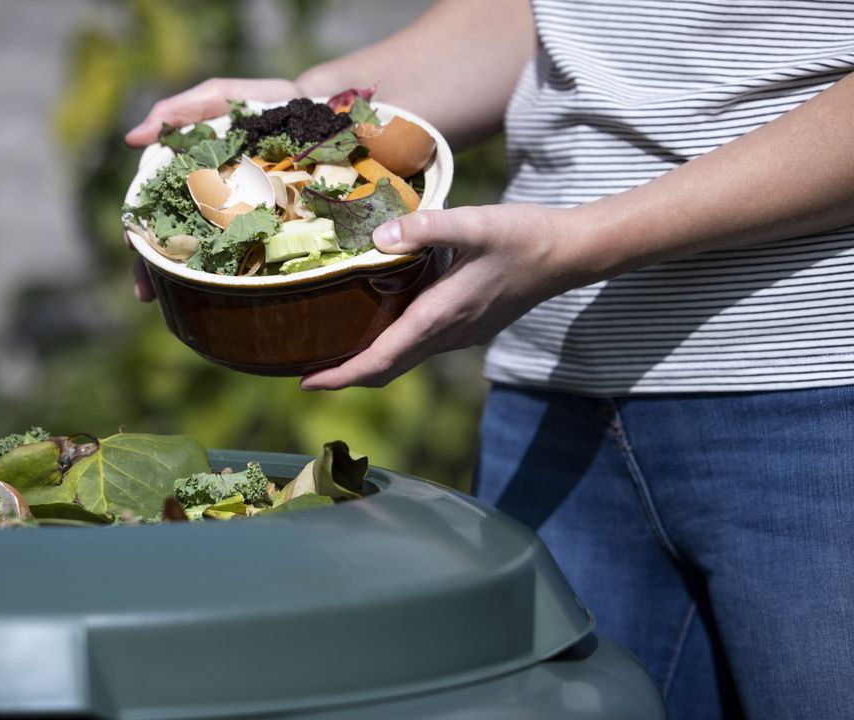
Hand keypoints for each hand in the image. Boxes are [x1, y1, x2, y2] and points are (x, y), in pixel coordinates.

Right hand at [126, 78, 304, 301]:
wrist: (319, 112)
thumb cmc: (261, 104)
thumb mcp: (217, 98)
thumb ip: (177, 112)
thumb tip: (131, 138)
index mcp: (190, 182)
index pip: (154, 213)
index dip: (139, 233)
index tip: (132, 249)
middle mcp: (210, 208)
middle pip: (174, 244)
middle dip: (155, 270)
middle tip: (147, 291)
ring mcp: (240, 224)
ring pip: (207, 260)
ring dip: (186, 283)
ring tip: (175, 302)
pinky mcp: (272, 232)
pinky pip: (253, 259)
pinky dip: (237, 280)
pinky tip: (229, 297)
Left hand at [300, 203, 592, 389]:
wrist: (570, 253)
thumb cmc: (524, 236)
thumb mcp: (475, 223)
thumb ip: (426, 227)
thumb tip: (379, 237)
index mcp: (440, 316)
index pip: (380, 361)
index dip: (341, 376)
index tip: (306, 382)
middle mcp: (447, 334)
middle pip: (387, 370)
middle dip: (345, 376)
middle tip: (305, 373)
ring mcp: (460, 335)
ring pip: (404, 360)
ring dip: (367, 363)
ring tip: (333, 350)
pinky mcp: (469, 326)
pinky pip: (420, 347)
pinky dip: (391, 348)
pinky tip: (378, 325)